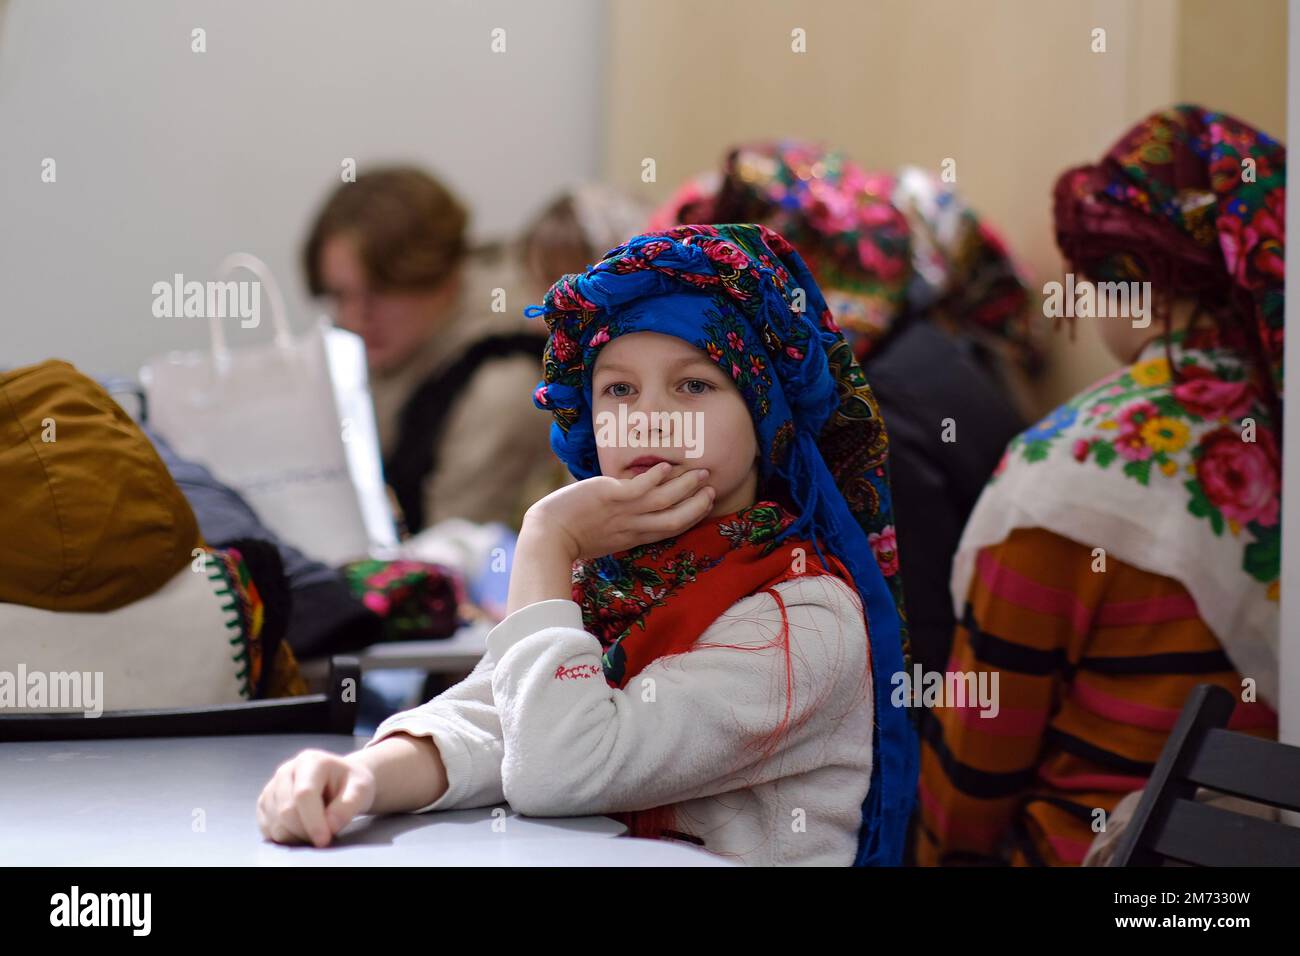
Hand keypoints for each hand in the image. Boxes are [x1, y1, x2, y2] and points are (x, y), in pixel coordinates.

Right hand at [256, 749, 375, 847]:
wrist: (340, 782)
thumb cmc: (351, 784)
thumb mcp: (361, 790)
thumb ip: (348, 806)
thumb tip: (330, 825)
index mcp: (310, 761)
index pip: (304, 794)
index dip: (313, 821)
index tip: (324, 839)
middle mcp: (286, 771)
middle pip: (286, 811)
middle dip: (307, 831)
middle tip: (326, 834)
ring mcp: (272, 787)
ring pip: (276, 824)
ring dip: (297, 836)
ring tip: (317, 827)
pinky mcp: (264, 805)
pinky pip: (268, 830)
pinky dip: (287, 837)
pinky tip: (303, 829)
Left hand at [524, 462, 715, 560]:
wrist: (548, 536)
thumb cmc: (571, 536)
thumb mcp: (605, 537)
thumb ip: (622, 527)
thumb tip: (633, 512)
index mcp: (633, 538)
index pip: (670, 528)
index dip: (691, 516)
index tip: (704, 503)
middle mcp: (633, 527)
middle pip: (676, 518)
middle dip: (697, 503)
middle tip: (711, 486)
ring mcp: (623, 512)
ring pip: (664, 500)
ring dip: (685, 485)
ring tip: (700, 470)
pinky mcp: (611, 496)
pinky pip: (640, 487)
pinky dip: (656, 476)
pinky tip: (666, 465)